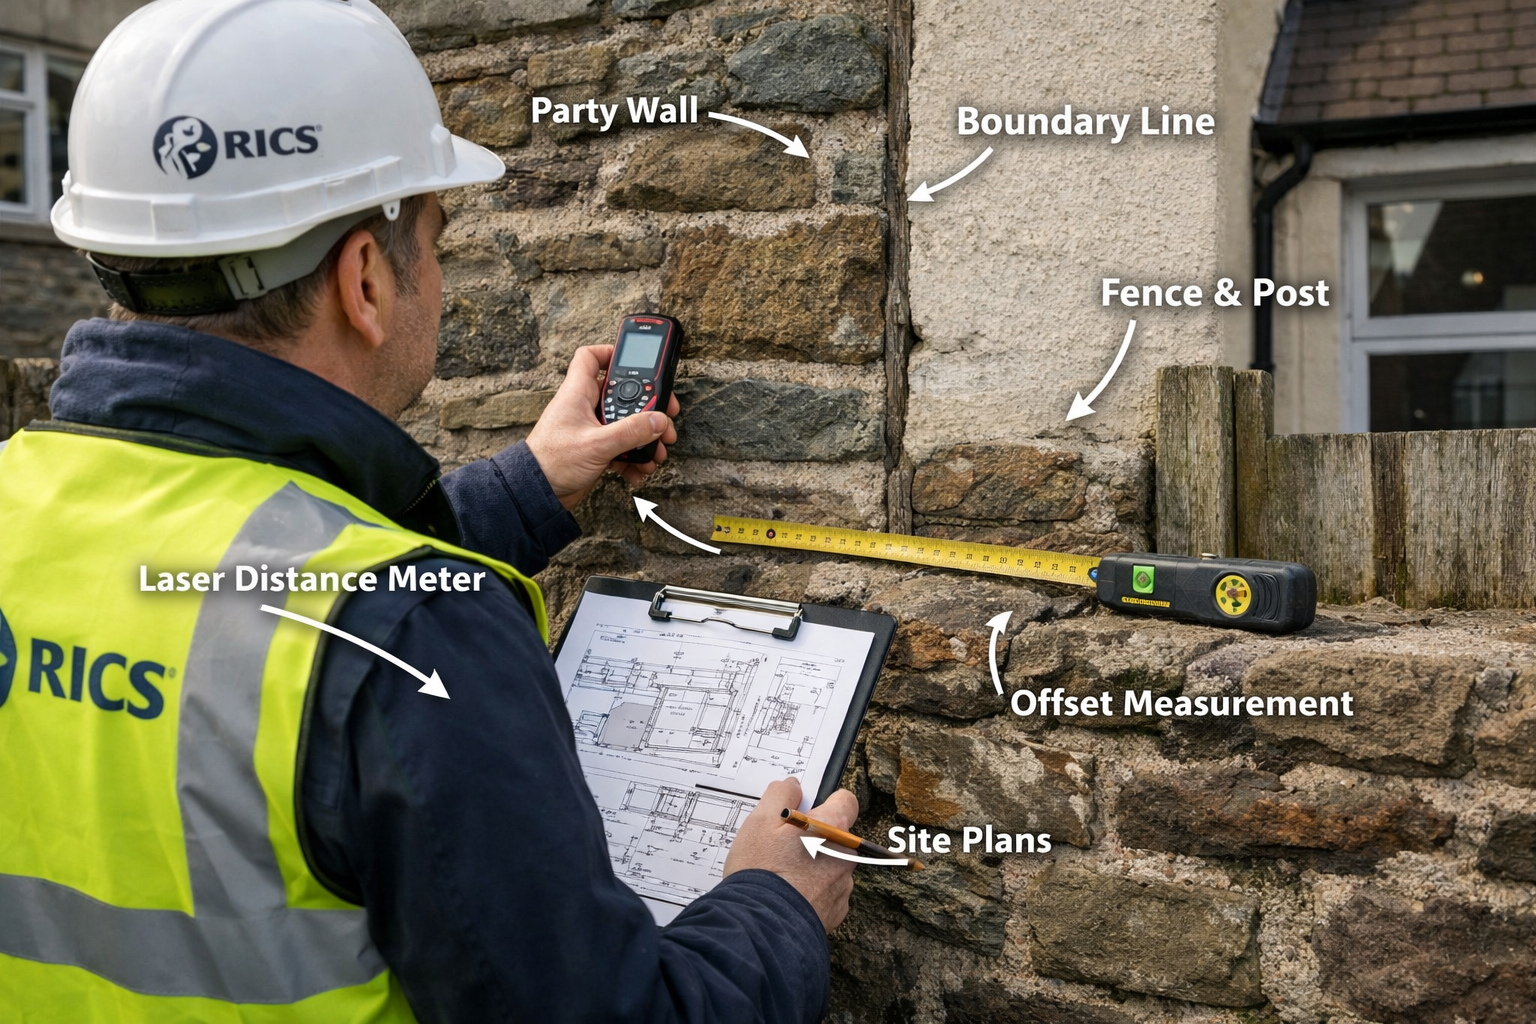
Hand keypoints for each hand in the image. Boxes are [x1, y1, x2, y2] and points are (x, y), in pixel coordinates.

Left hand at [525, 345, 680, 509]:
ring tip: (657, 452)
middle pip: (623, 394)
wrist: (537, 494)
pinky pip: (621, 447)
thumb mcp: (596, 445)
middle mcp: (585, 407)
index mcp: (578, 393)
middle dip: (647, 408)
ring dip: (644, 439)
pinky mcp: (595, 449)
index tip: (637, 361)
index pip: (592, 357)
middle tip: (665, 418)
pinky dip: (633, 458)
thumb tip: (658, 420)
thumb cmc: (551, 462)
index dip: (612, 352)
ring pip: (626, 424)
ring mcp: (591, 429)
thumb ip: (630, 432)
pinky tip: (639, 470)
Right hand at [723, 778, 858, 932]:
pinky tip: (787, 896)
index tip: (807, 809)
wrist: (761, 927)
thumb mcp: (760, 821)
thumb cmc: (762, 871)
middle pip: (834, 837)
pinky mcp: (835, 912)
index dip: (826, 801)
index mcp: (832, 828)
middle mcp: (846, 856)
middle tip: (782, 847)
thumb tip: (793, 786)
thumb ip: (780, 795)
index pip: (846, 801)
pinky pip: (826, 894)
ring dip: (812, 867)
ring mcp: (842, 886)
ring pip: (829, 866)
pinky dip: (811, 893)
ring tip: (781, 876)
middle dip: (813, 838)